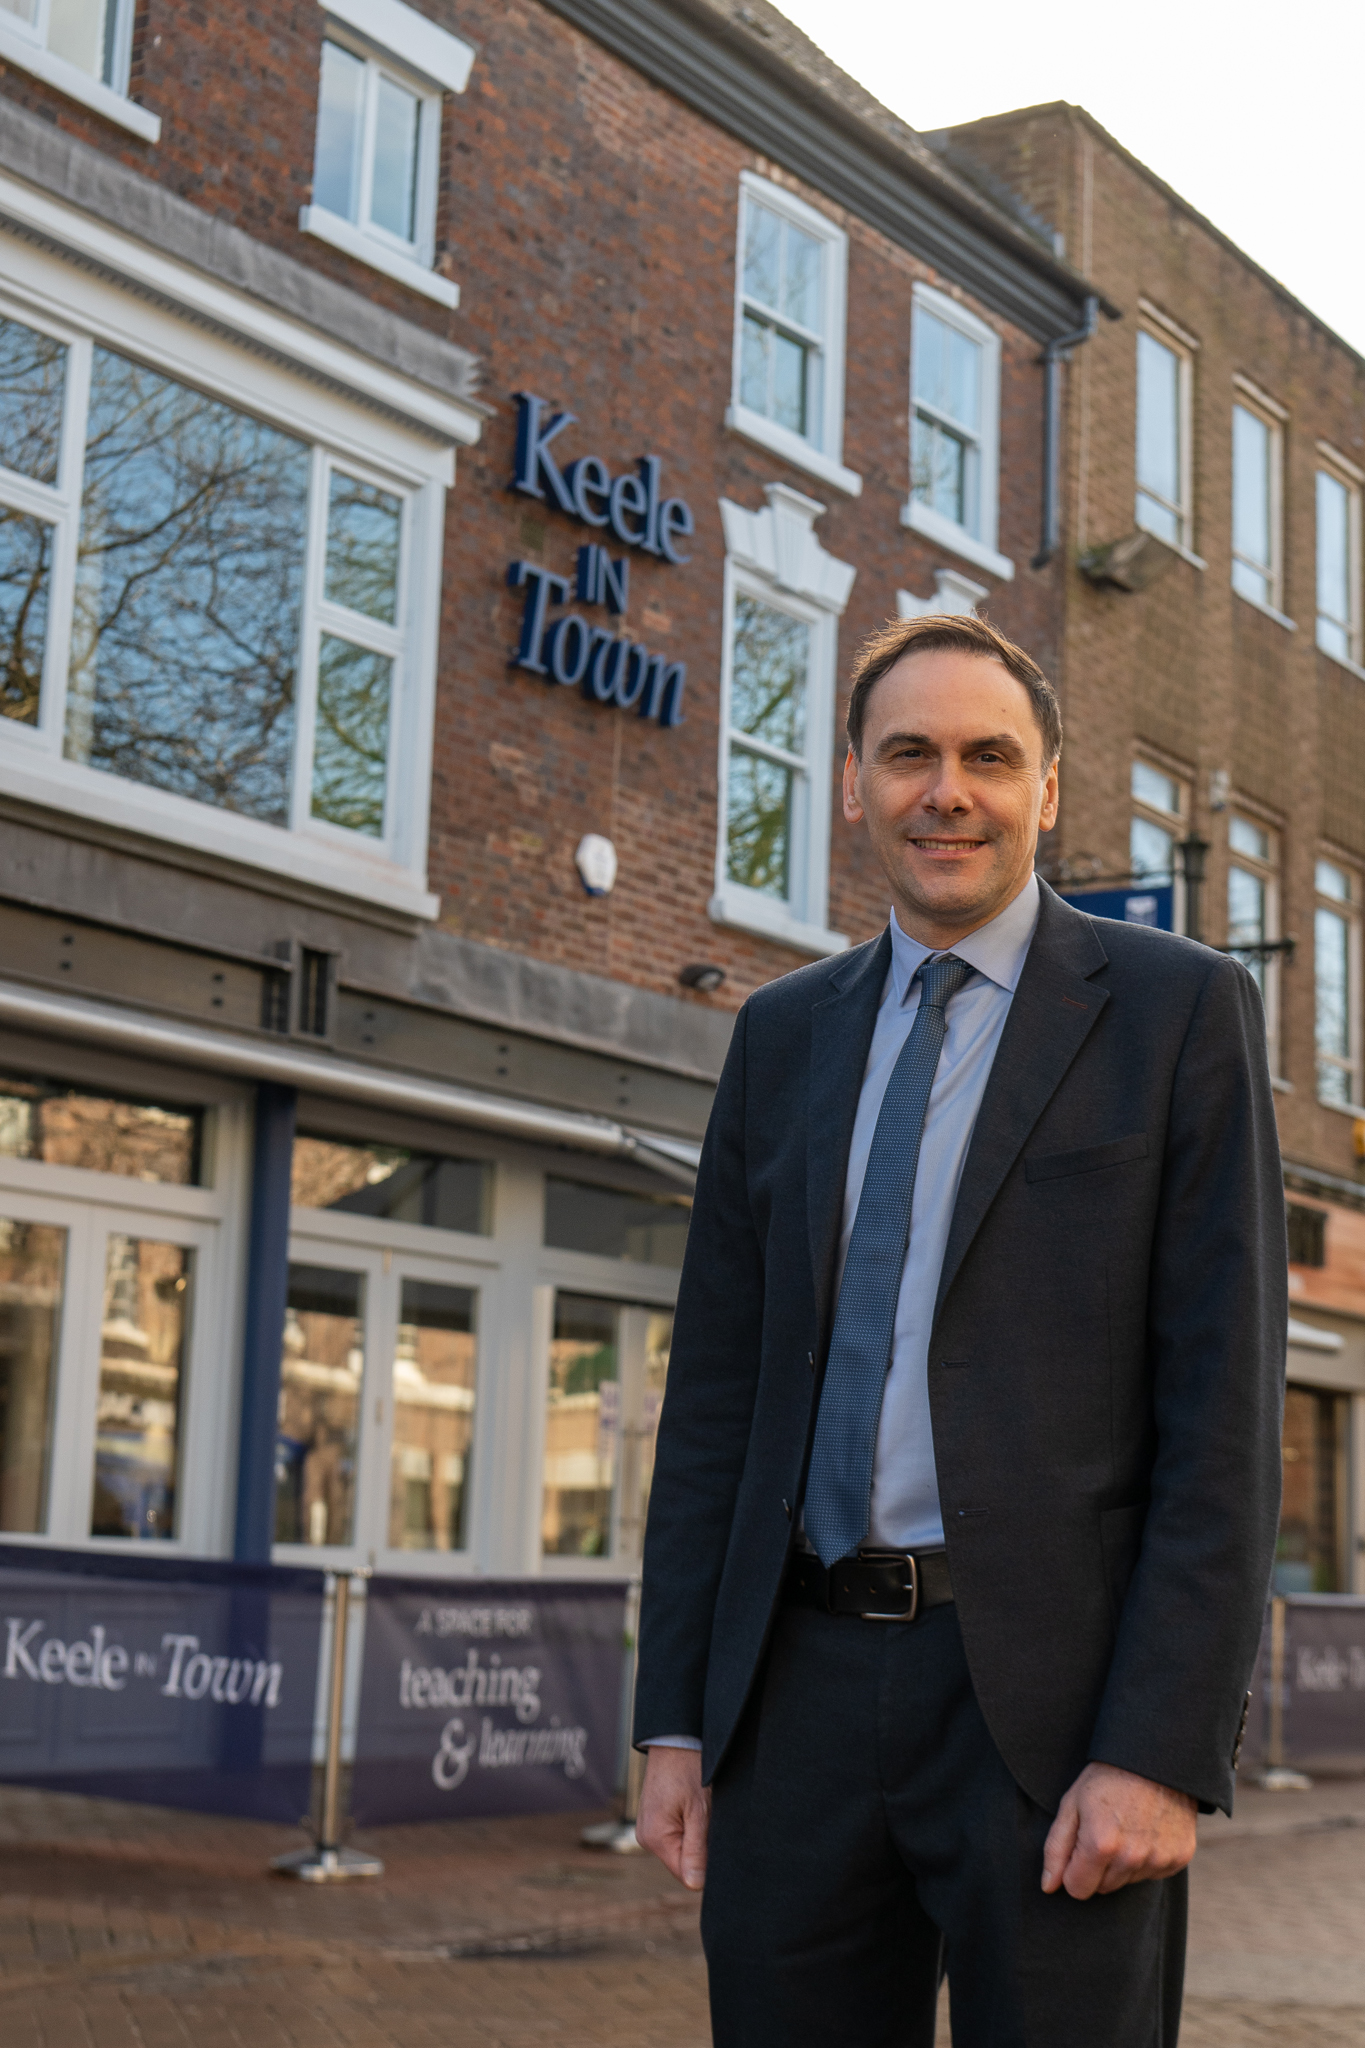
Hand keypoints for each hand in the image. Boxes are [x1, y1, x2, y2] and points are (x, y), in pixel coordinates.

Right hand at [636, 1745, 710, 1889]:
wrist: (676, 1737)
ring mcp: (648, 1827)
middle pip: (683, 1861)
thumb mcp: (699, 1810)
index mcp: (655, 1838)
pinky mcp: (654, 1818)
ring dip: (697, 1836)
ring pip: (681, 1848)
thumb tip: (695, 1885)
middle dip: (702, 1849)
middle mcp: (646, 1836)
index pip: (685, 1874)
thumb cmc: (689, 1769)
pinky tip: (696, 1807)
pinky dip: (690, 1827)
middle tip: (712, 1821)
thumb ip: (696, 1850)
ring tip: (703, 1810)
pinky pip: (676, 1835)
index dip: (706, 1865)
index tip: (718, 1843)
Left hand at [1041, 1761, 1196, 1899]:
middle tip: (1104, 1830)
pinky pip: (1153, 1874)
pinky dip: (1147, 1858)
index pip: (1077, 1890)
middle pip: (1103, 1888)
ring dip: (1122, 1863)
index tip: (1079, 1846)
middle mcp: (1131, 1858)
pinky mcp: (1179, 1858)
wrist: (1155, 1757)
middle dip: (1097, 1867)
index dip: (1073, 1869)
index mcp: (1100, 1845)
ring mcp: (1159, 1859)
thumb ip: (1056, 1849)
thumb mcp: (1072, 1804)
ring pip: (1127, 1882)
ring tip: (1126, 1827)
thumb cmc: (1107, 1778)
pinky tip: (1146, 1830)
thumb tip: (1048, 1887)